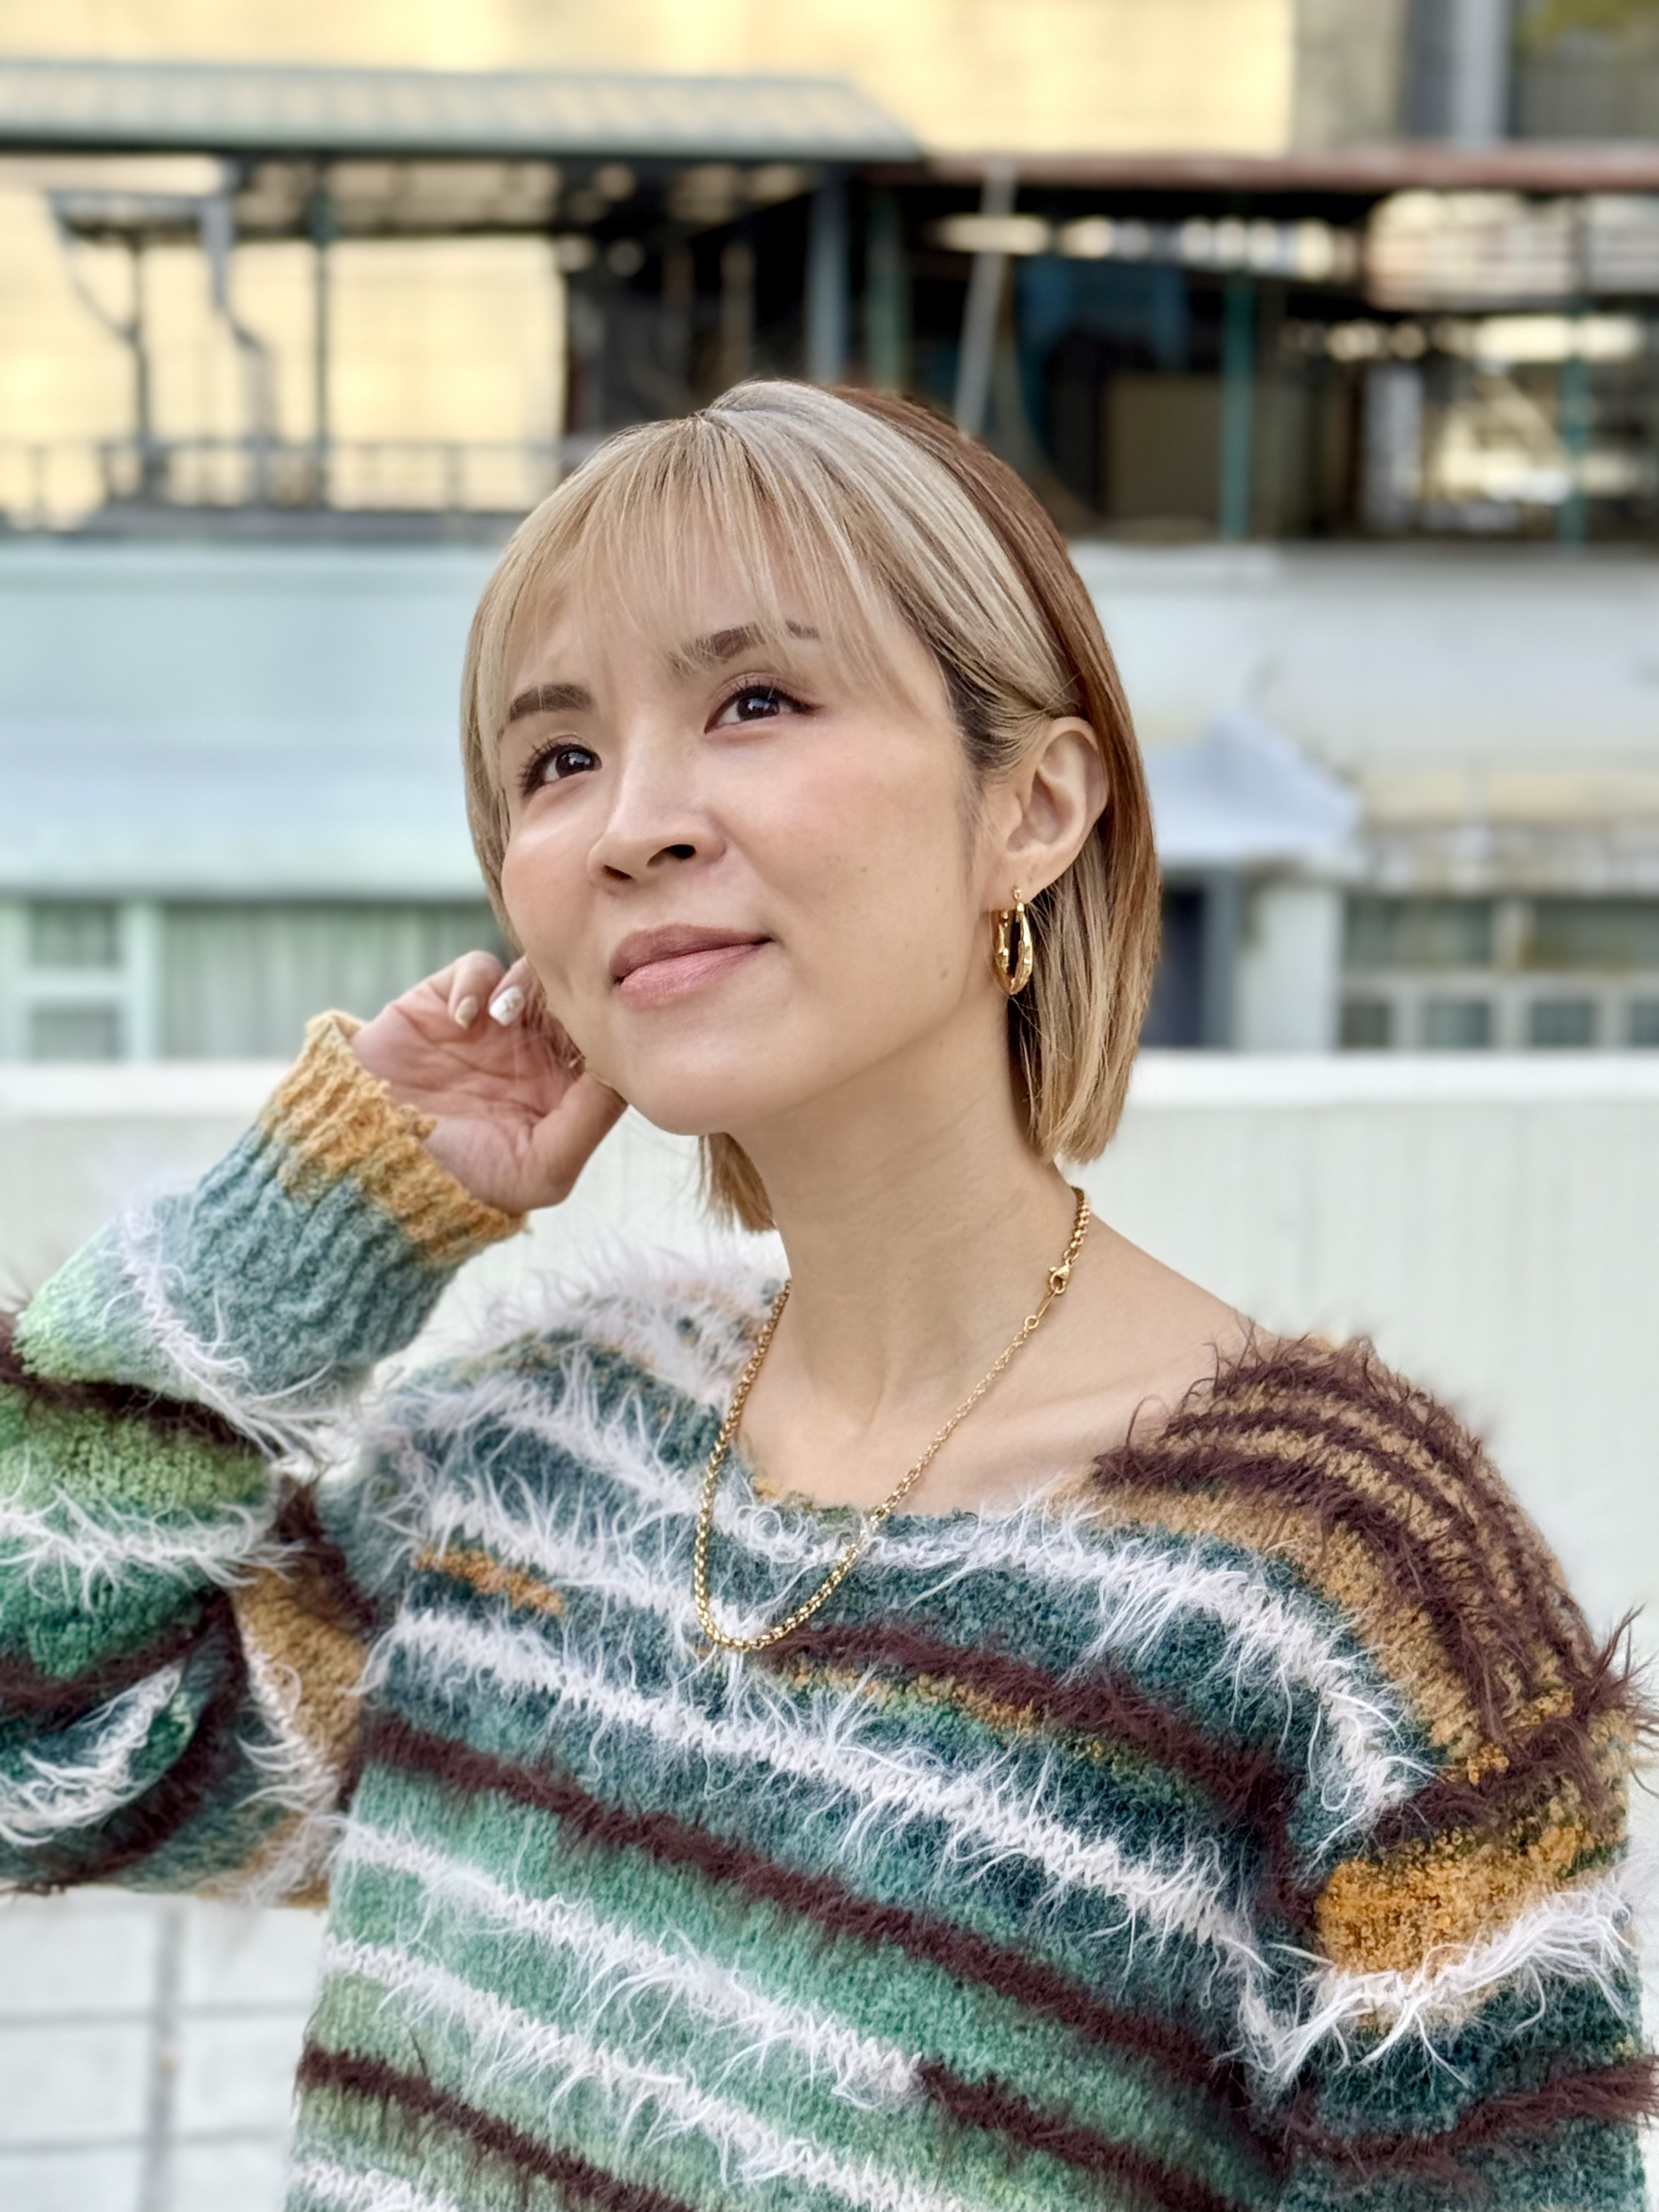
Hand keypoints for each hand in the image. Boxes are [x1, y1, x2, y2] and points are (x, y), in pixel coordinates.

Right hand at [349, 952, 625, 1214]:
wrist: (368, 1161)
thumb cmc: (460, 1183)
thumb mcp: (540, 1169)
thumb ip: (590, 1121)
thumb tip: (626, 1068)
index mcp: (564, 1091)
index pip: (606, 1042)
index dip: (610, 1028)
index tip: (602, 1030)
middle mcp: (534, 1054)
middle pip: (574, 1000)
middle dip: (571, 997)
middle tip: (557, 1008)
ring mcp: (492, 1025)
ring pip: (534, 975)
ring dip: (528, 985)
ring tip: (502, 1016)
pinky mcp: (448, 1001)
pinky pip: (479, 967)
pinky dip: (476, 981)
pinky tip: (464, 1017)